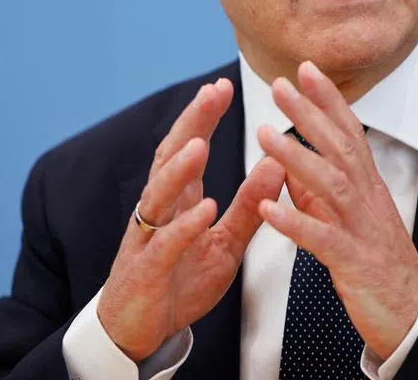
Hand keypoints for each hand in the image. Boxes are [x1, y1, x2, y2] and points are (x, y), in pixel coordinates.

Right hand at [97, 78, 285, 360]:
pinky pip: (163, 245)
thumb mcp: (225, 241)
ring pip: (158, 196)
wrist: (142, 331)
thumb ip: (249, 205)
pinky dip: (183, 226)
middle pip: (169, 158)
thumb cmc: (180, 280)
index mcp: (177, 200)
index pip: (186, 147)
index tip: (221, 85)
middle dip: (190, 124)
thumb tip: (275, 163)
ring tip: (202, 145)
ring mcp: (147, 239)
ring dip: (180, 170)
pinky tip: (203, 210)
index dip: (202, 116)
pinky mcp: (146, 271)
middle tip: (211, 93)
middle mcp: (157, 211)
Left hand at [256, 61, 417, 360]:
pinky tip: (266, 208)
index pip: (349, 131)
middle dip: (310, 113)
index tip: (307, 67)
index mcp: (366, 187)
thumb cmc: (376, 264)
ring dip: (296, 157)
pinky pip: (322, 239)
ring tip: (263, 134)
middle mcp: (367, 199)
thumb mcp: (347, 219)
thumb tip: (288, 166)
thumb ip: (318, 193)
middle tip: (279, 84)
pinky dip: (294, 222)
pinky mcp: (353, 262)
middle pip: (340, 147)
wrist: (411, 314)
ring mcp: (362, 229)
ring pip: (331, 184)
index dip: (329, 99)